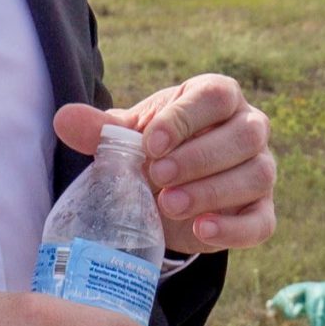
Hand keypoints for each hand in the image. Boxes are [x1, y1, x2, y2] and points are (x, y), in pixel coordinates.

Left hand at [55, 73, 275, 255]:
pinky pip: (261, 222)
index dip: (185, 118)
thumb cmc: (154, 149)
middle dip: (199, 157)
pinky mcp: (261, 212)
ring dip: (212, 191)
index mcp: (218, 98)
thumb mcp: (128, 136)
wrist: (168, 189)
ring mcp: (260, 170)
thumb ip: (100, 129)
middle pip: (244, 135)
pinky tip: (201, 229)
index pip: (216, 97)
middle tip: (157, 175)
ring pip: (256, 176)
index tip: (150, 143)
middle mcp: (250, 128)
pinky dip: (233, 229)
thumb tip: (63, 118)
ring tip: (169, 204)